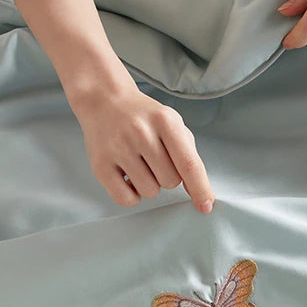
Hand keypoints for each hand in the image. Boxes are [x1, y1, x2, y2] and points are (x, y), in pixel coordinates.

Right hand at [68, 75, 213, 211]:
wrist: (105, 101)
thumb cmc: (145, 118)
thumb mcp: (173, 125)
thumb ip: (189, 157)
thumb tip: (201, 194)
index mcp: (165, 121)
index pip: (189, 164)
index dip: (200, 188)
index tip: (206, 206)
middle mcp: (141, 133)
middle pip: (170, 182)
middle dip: (167, 177)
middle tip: (154, 158)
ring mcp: (118, 148)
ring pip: (150, 192)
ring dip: (149, 184)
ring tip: (139, 164)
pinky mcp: (100, 164)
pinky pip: (126, 199)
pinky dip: (132, 195)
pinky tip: (128, 177)